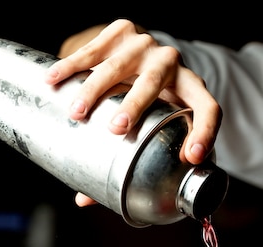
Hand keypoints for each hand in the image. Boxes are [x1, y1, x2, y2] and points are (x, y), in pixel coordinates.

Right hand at [45, 20, 221, 205]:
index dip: (205, 133)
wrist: (145, 55)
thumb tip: (84, 199)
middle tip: (118, 128)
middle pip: (155, 81)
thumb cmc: (154, 105)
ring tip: (77, 113)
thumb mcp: (157, 128)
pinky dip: (72, 66)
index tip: (192, 158)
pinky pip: (95, 48)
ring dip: (96, 89)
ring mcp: (147, 44)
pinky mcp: (122, 31)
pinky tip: (53, 80)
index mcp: (193, 90)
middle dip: (136, 104)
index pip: (209, 110)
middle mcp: (173, 64)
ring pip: (119, 65)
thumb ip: (132, 162)